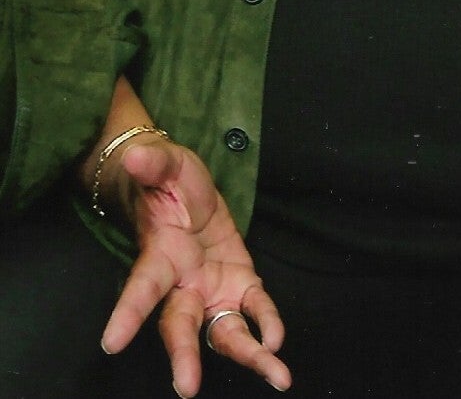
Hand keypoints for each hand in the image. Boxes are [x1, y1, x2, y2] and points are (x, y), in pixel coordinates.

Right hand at [99, 137, 290, 396]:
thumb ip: (154, 164)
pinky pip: (252, 308)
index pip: (141, 287)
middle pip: (179, 325)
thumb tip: (138, 156)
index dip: (127, 314)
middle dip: (183, 356)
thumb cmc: (169, 182)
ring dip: (248, 354)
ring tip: (275, 377)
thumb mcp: (167, 164)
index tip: (111, 343)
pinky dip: (266, 322)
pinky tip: (279, 340)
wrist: (185, 192)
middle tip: (186, 388)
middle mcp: (181, 285)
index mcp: (158, 257)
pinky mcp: (237, 285)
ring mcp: (209, 290)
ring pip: (222, 330)